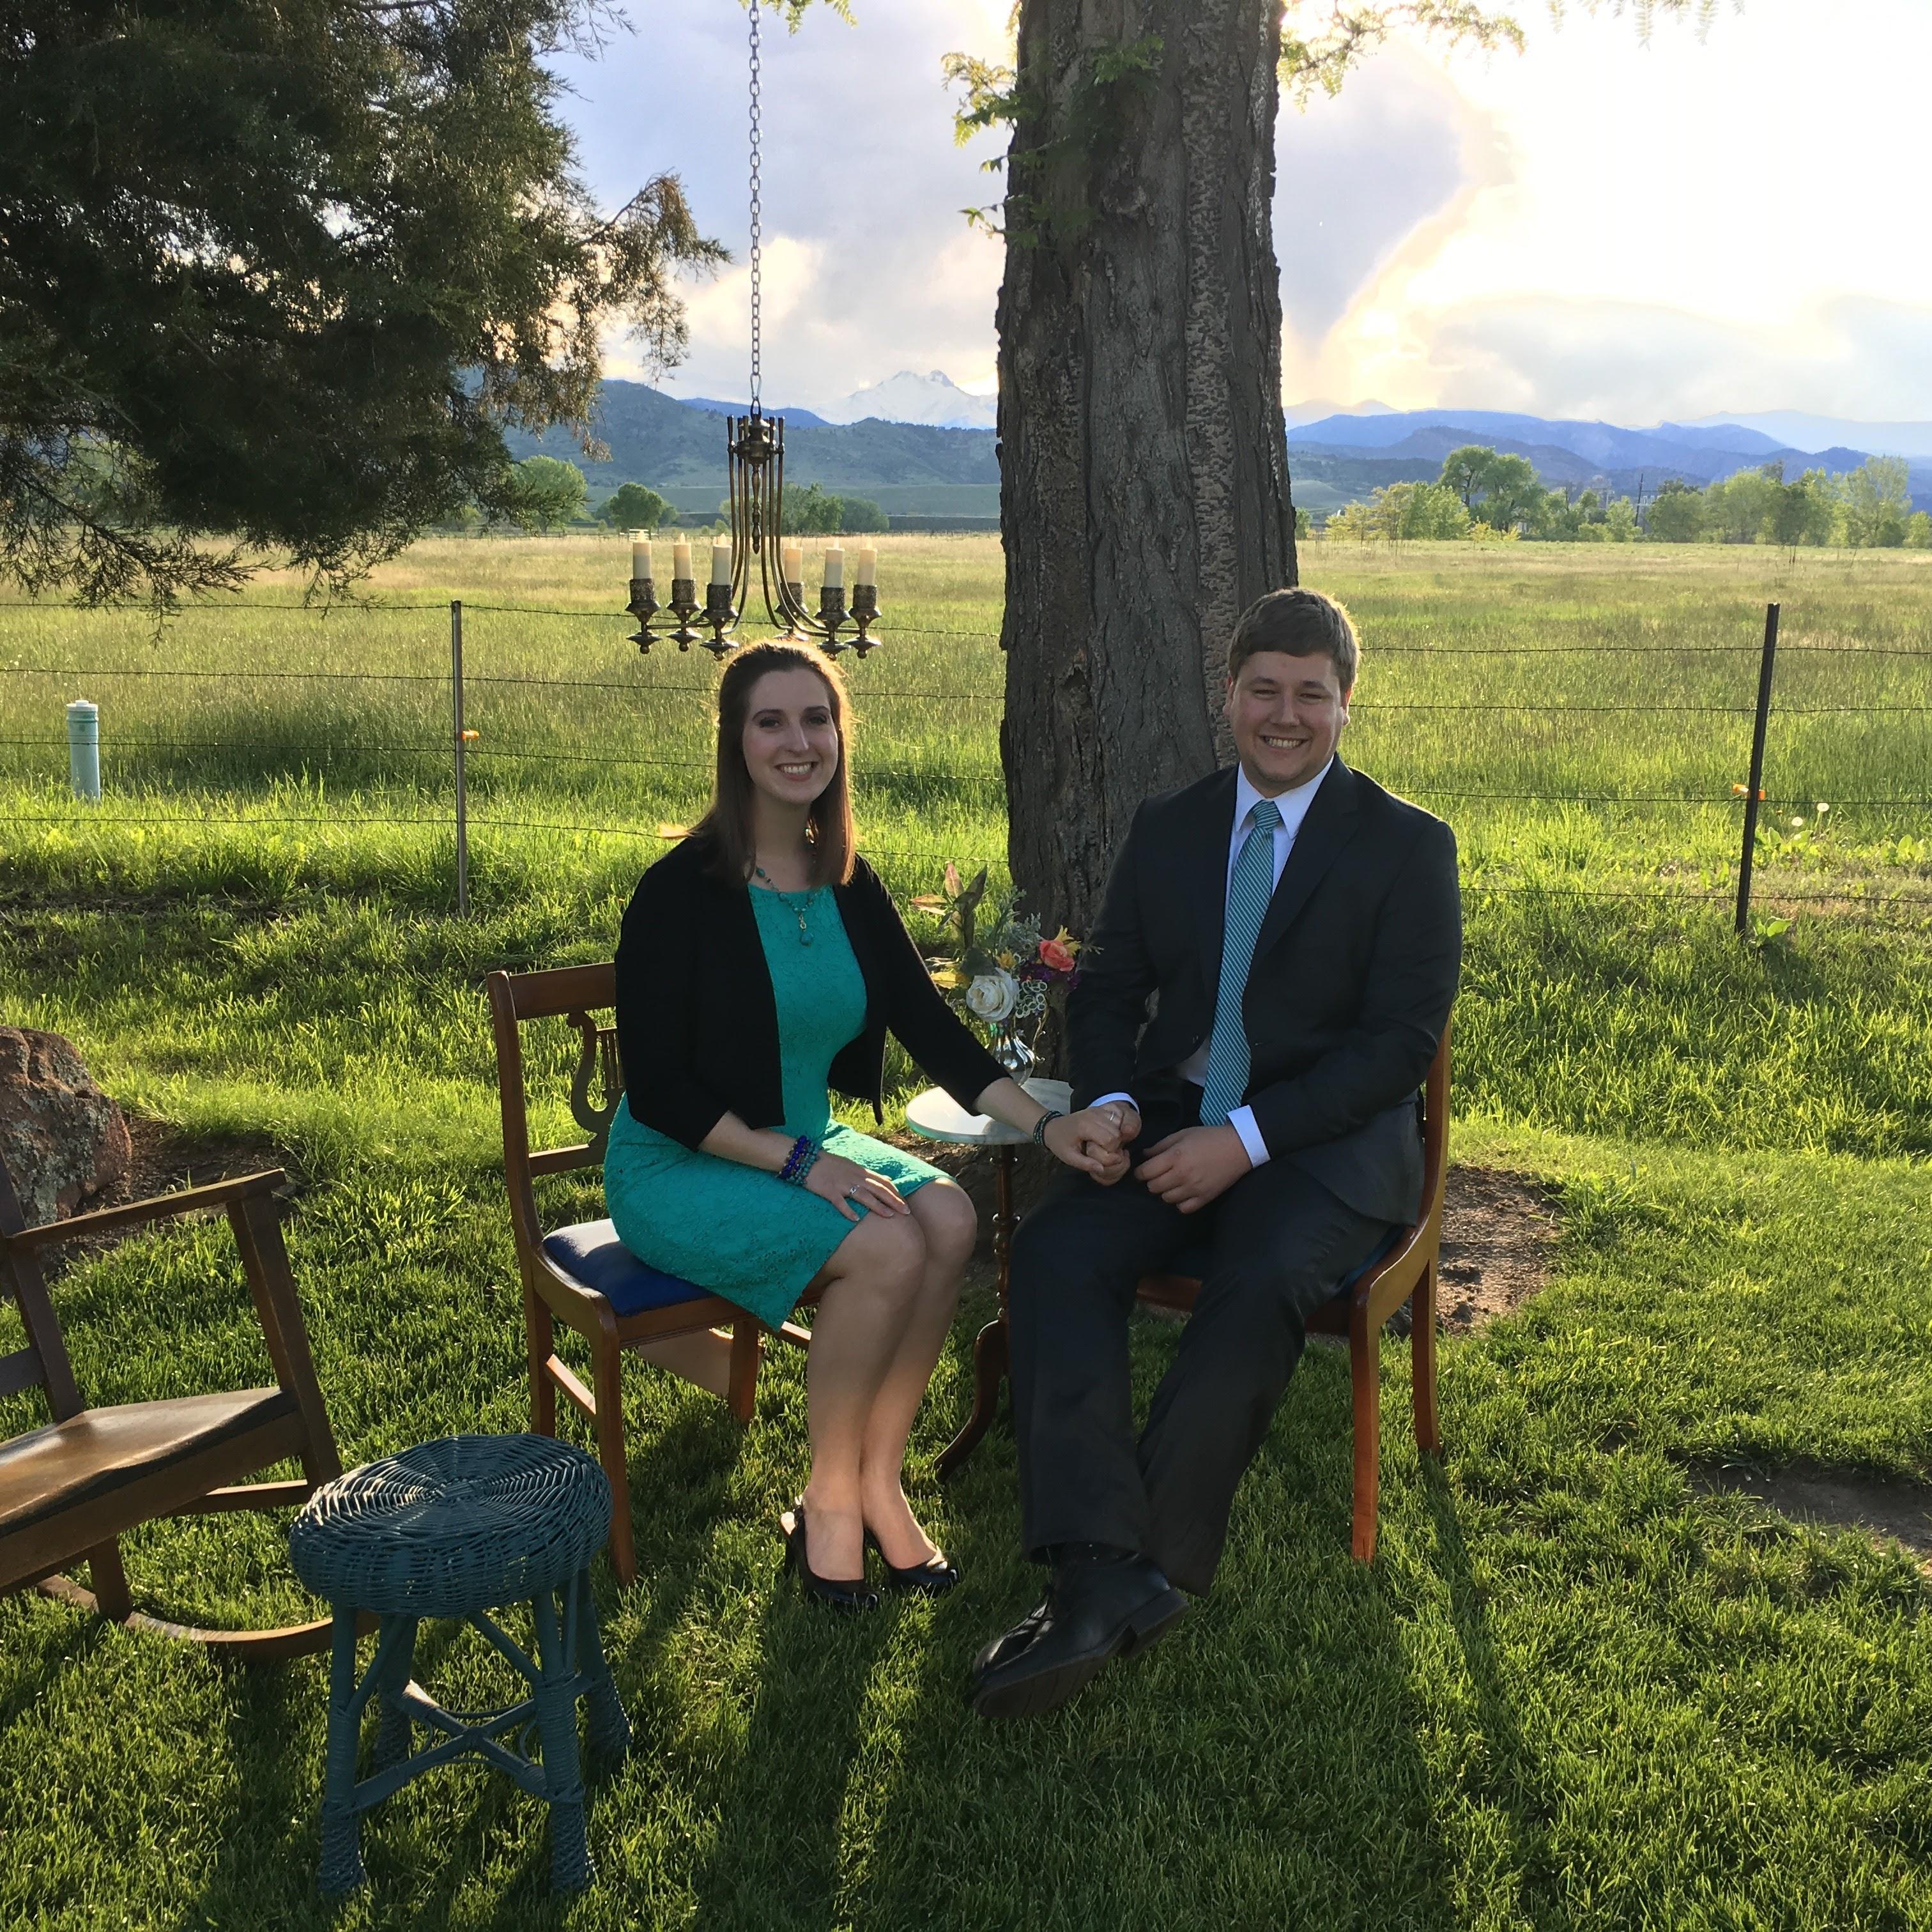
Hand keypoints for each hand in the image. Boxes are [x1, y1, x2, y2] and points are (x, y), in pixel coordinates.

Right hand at [805, 1151, 908, 1222]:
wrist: (806, 1159)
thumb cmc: (831, 1164)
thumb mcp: (853, 1166)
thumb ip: (870, 1174)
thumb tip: (887, 1179)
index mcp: (861, 1171)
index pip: (883, 1182)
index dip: (896, 1193)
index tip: (905, 1203)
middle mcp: (855, 1177)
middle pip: (878, 1189)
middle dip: (893, 1200)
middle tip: (906, 1212)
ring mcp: (842, 1184)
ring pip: (863, 1195)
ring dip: (877, 1206)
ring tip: (889, 1216)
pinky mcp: (829, 1191)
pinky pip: (840, 1202)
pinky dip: (847, 1210)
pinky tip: (855, 1219)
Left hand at [1041, 1110, 1129, 1182]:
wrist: (1053, 1127)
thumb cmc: (1060, 1143)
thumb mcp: (1069, 1157)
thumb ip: (1085, 1164)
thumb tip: (1102, 1169)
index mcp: (1085, 1126)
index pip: (1110, 1139)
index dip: (1109, 1151)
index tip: (1100, 1155)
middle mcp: (1094, 1115)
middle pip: (1117, 1133)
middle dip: (1114, 1145)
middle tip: (1102, 1150)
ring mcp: (1098, 1110)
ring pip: (1119, 1124)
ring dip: (1116, 1135)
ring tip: (1104, 1142)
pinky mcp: (1100, 1108)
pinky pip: (1117, 1116)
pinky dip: (1117, 1125)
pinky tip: (1108, 1132)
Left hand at [1135, 1125, 1250, 1214]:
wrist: (1238, 1147)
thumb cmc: (1208, 1137)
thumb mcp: (1182, 1134)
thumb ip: (1160, 1146)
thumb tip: (1144, 1156)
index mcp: (1174, 1157)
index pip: (1145, 1173)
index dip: (1140, 1172)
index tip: (1142, 1170)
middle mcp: (1182, 1175)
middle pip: (1153, 1187)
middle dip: (1152, 1180)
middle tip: (1158, 1174)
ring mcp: (1193, 1189)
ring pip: (1166, 1199)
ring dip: (1165, 1191)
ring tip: (1172, 1182)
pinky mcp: (1204, 1198)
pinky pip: (1183, 1208)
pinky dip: (1180, 1202)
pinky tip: (1183, 1192)